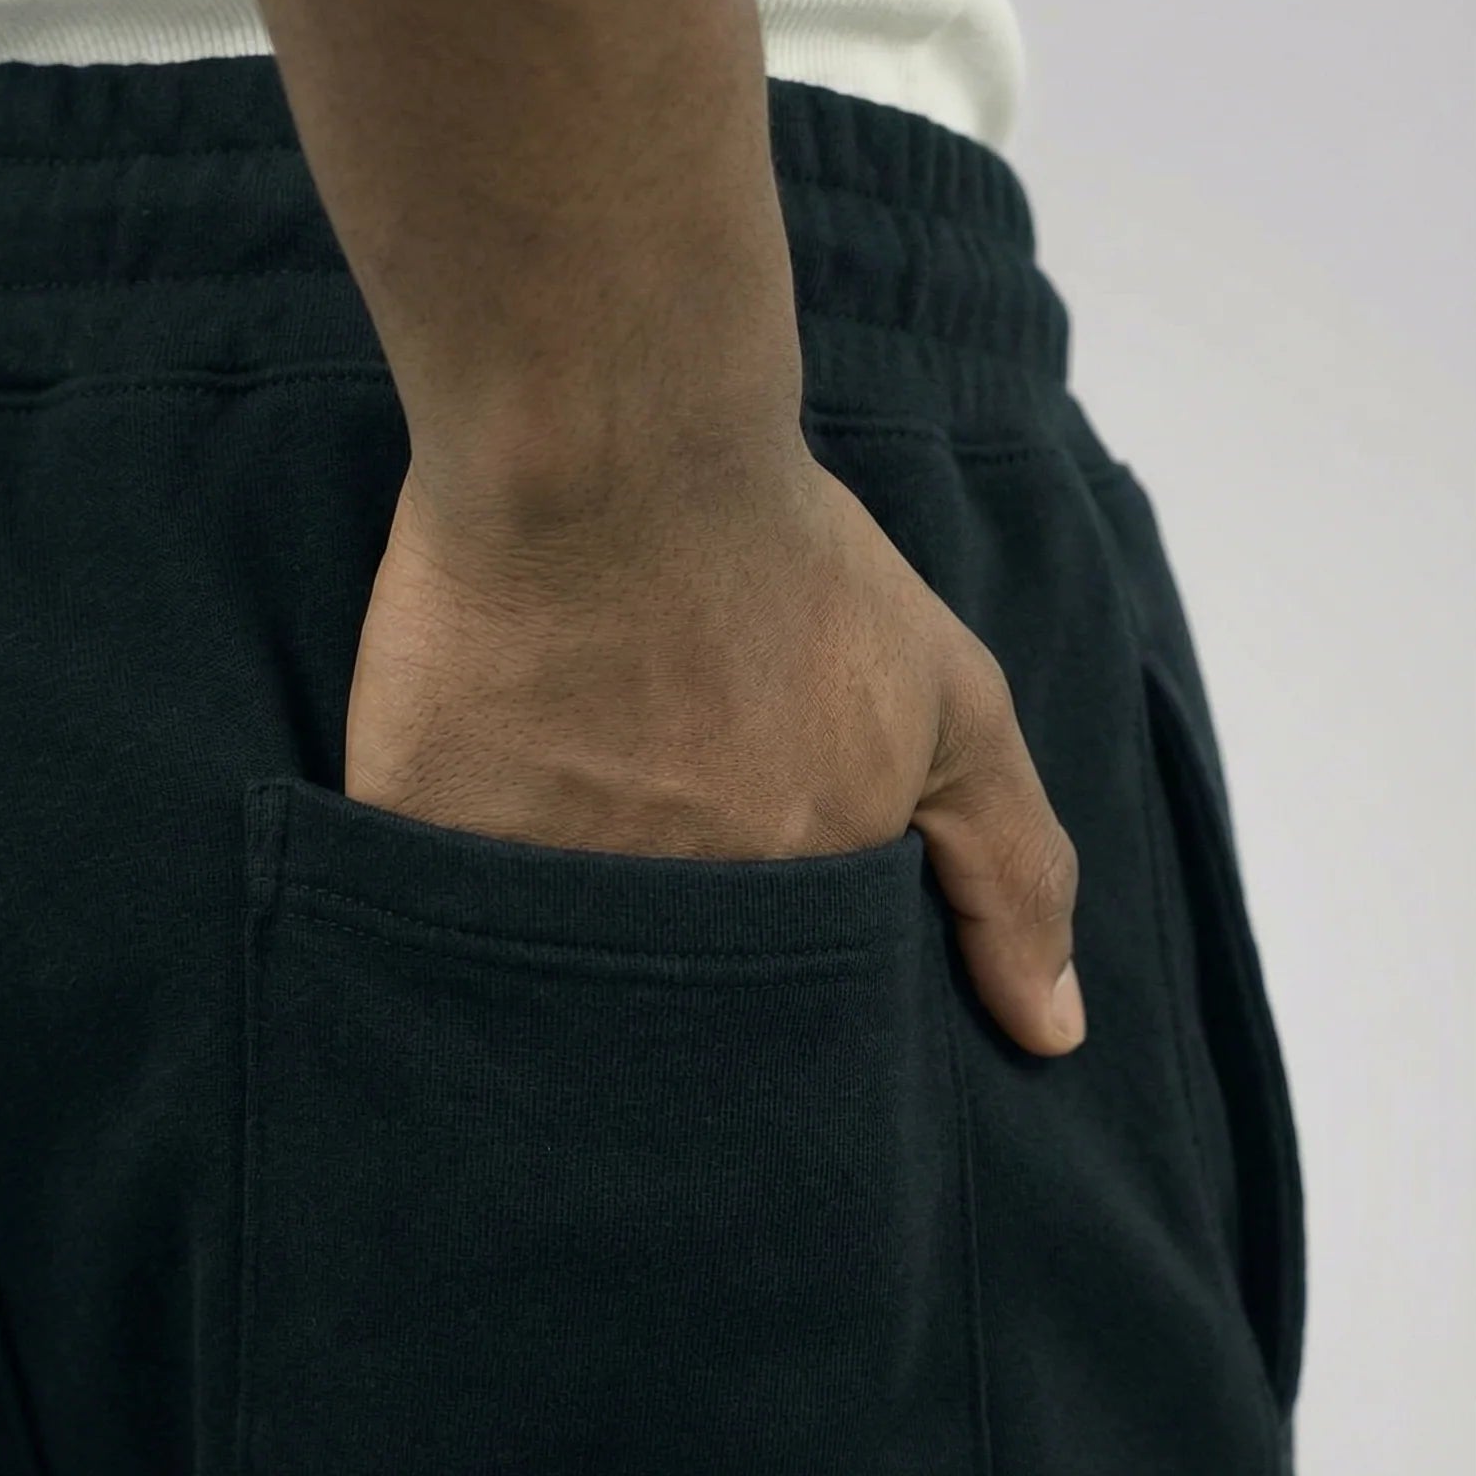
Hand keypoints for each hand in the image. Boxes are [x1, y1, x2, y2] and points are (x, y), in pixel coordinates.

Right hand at [342, 440, 1084, 1056]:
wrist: (613, 438)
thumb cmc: (787, 559)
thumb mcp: (953, 701)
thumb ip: (1014, 873)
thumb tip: (1059, 1038)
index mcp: (791, 911)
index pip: (782, 1029)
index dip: (775, 991)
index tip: (758, 913)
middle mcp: (669, 923)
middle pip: (662, 1018)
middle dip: (671, 977)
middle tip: (657, 851)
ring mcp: (532, 889)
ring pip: (543, 977)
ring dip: (555, 946)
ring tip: (566, 828)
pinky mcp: (416, 836)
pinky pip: (421, 914)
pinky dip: (445, 889)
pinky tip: (468, 811)